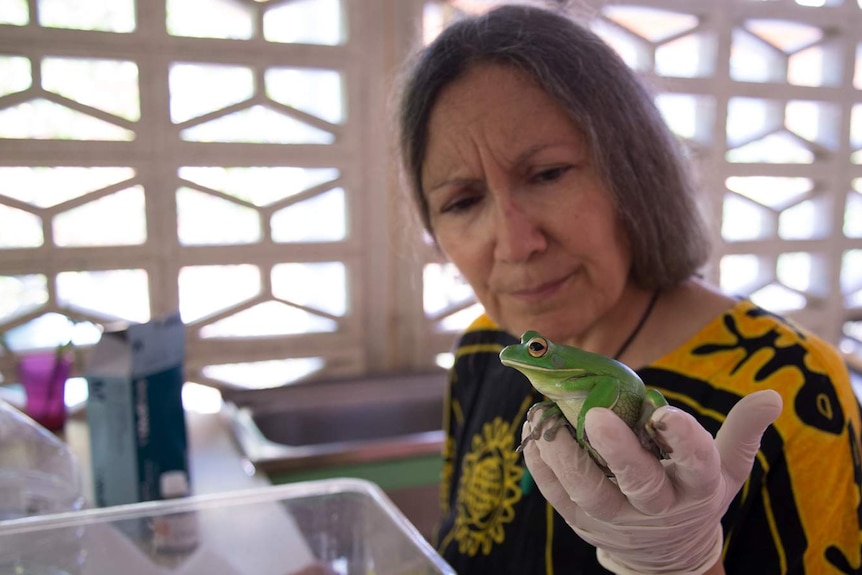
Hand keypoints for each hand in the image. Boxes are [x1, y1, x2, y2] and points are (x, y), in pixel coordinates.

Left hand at [521, 390, 781, 574]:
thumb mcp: (726, 468)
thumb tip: (772, 395)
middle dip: (618, 451)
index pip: (697, 464)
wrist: (666, 553)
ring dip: (565, 458)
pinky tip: (531, 436)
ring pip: (590, 494)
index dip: (684, 440)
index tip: (666, 412)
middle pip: (640, 483)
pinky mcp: (584, 524)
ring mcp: (617, 519)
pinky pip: (559, 499)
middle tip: (595, 416)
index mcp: (697, 487)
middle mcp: (657, 506)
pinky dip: (542, 469)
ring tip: (544, 422)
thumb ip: (742, 430)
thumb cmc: (694, 493)